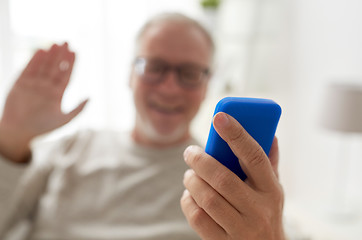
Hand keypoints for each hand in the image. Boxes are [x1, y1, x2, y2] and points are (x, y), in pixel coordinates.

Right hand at [0, 43, 86, 161]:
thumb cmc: (43, 128)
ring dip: (49, 55)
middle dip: (61, 55)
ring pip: (43, 66)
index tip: (75, 52)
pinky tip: (41, 51)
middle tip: (67, 42)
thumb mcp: (65, 120)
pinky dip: (34, 60)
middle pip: (55, 67)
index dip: (71, 64)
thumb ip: (78, 109)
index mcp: (57, 94)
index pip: (66, 75)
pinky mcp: (20, 84)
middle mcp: (46, 87)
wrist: (19, 133)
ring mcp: (33, 84)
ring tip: (56, 44)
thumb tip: (90, 97)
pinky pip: (28, 69)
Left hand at [181, 112, 284, 239]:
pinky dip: (188, 202)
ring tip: (190, 174)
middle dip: (200, 161)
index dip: (237, 134)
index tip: (219, 117)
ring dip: (192, 181)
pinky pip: (198, 218)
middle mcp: (259, 210)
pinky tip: (190, 195)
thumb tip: (270, 133)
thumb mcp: (273, 189)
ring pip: (207, 198)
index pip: (254, 156)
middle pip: (223, 178)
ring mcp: (242, 229)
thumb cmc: (266, 212)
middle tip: (190, 152)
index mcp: (272, 190)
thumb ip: (269, 162)